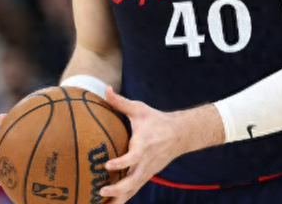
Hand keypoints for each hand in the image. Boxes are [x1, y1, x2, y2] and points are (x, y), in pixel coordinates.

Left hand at [100, 87, 188, 202]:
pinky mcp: (146, 177)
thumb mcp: (140, 109)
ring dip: (118, 200)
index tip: (107, 165)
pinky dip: (121, 200)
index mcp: (145, 146)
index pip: (133, 158)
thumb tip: (105, 89)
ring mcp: (147, 172)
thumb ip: (120, 102)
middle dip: (118, 189)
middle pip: (133, 181)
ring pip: (133, 190)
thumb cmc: (157, 120)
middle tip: (101, 190)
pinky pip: (133, 191)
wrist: (180, 135)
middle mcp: (146, 162)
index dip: (121, 163)